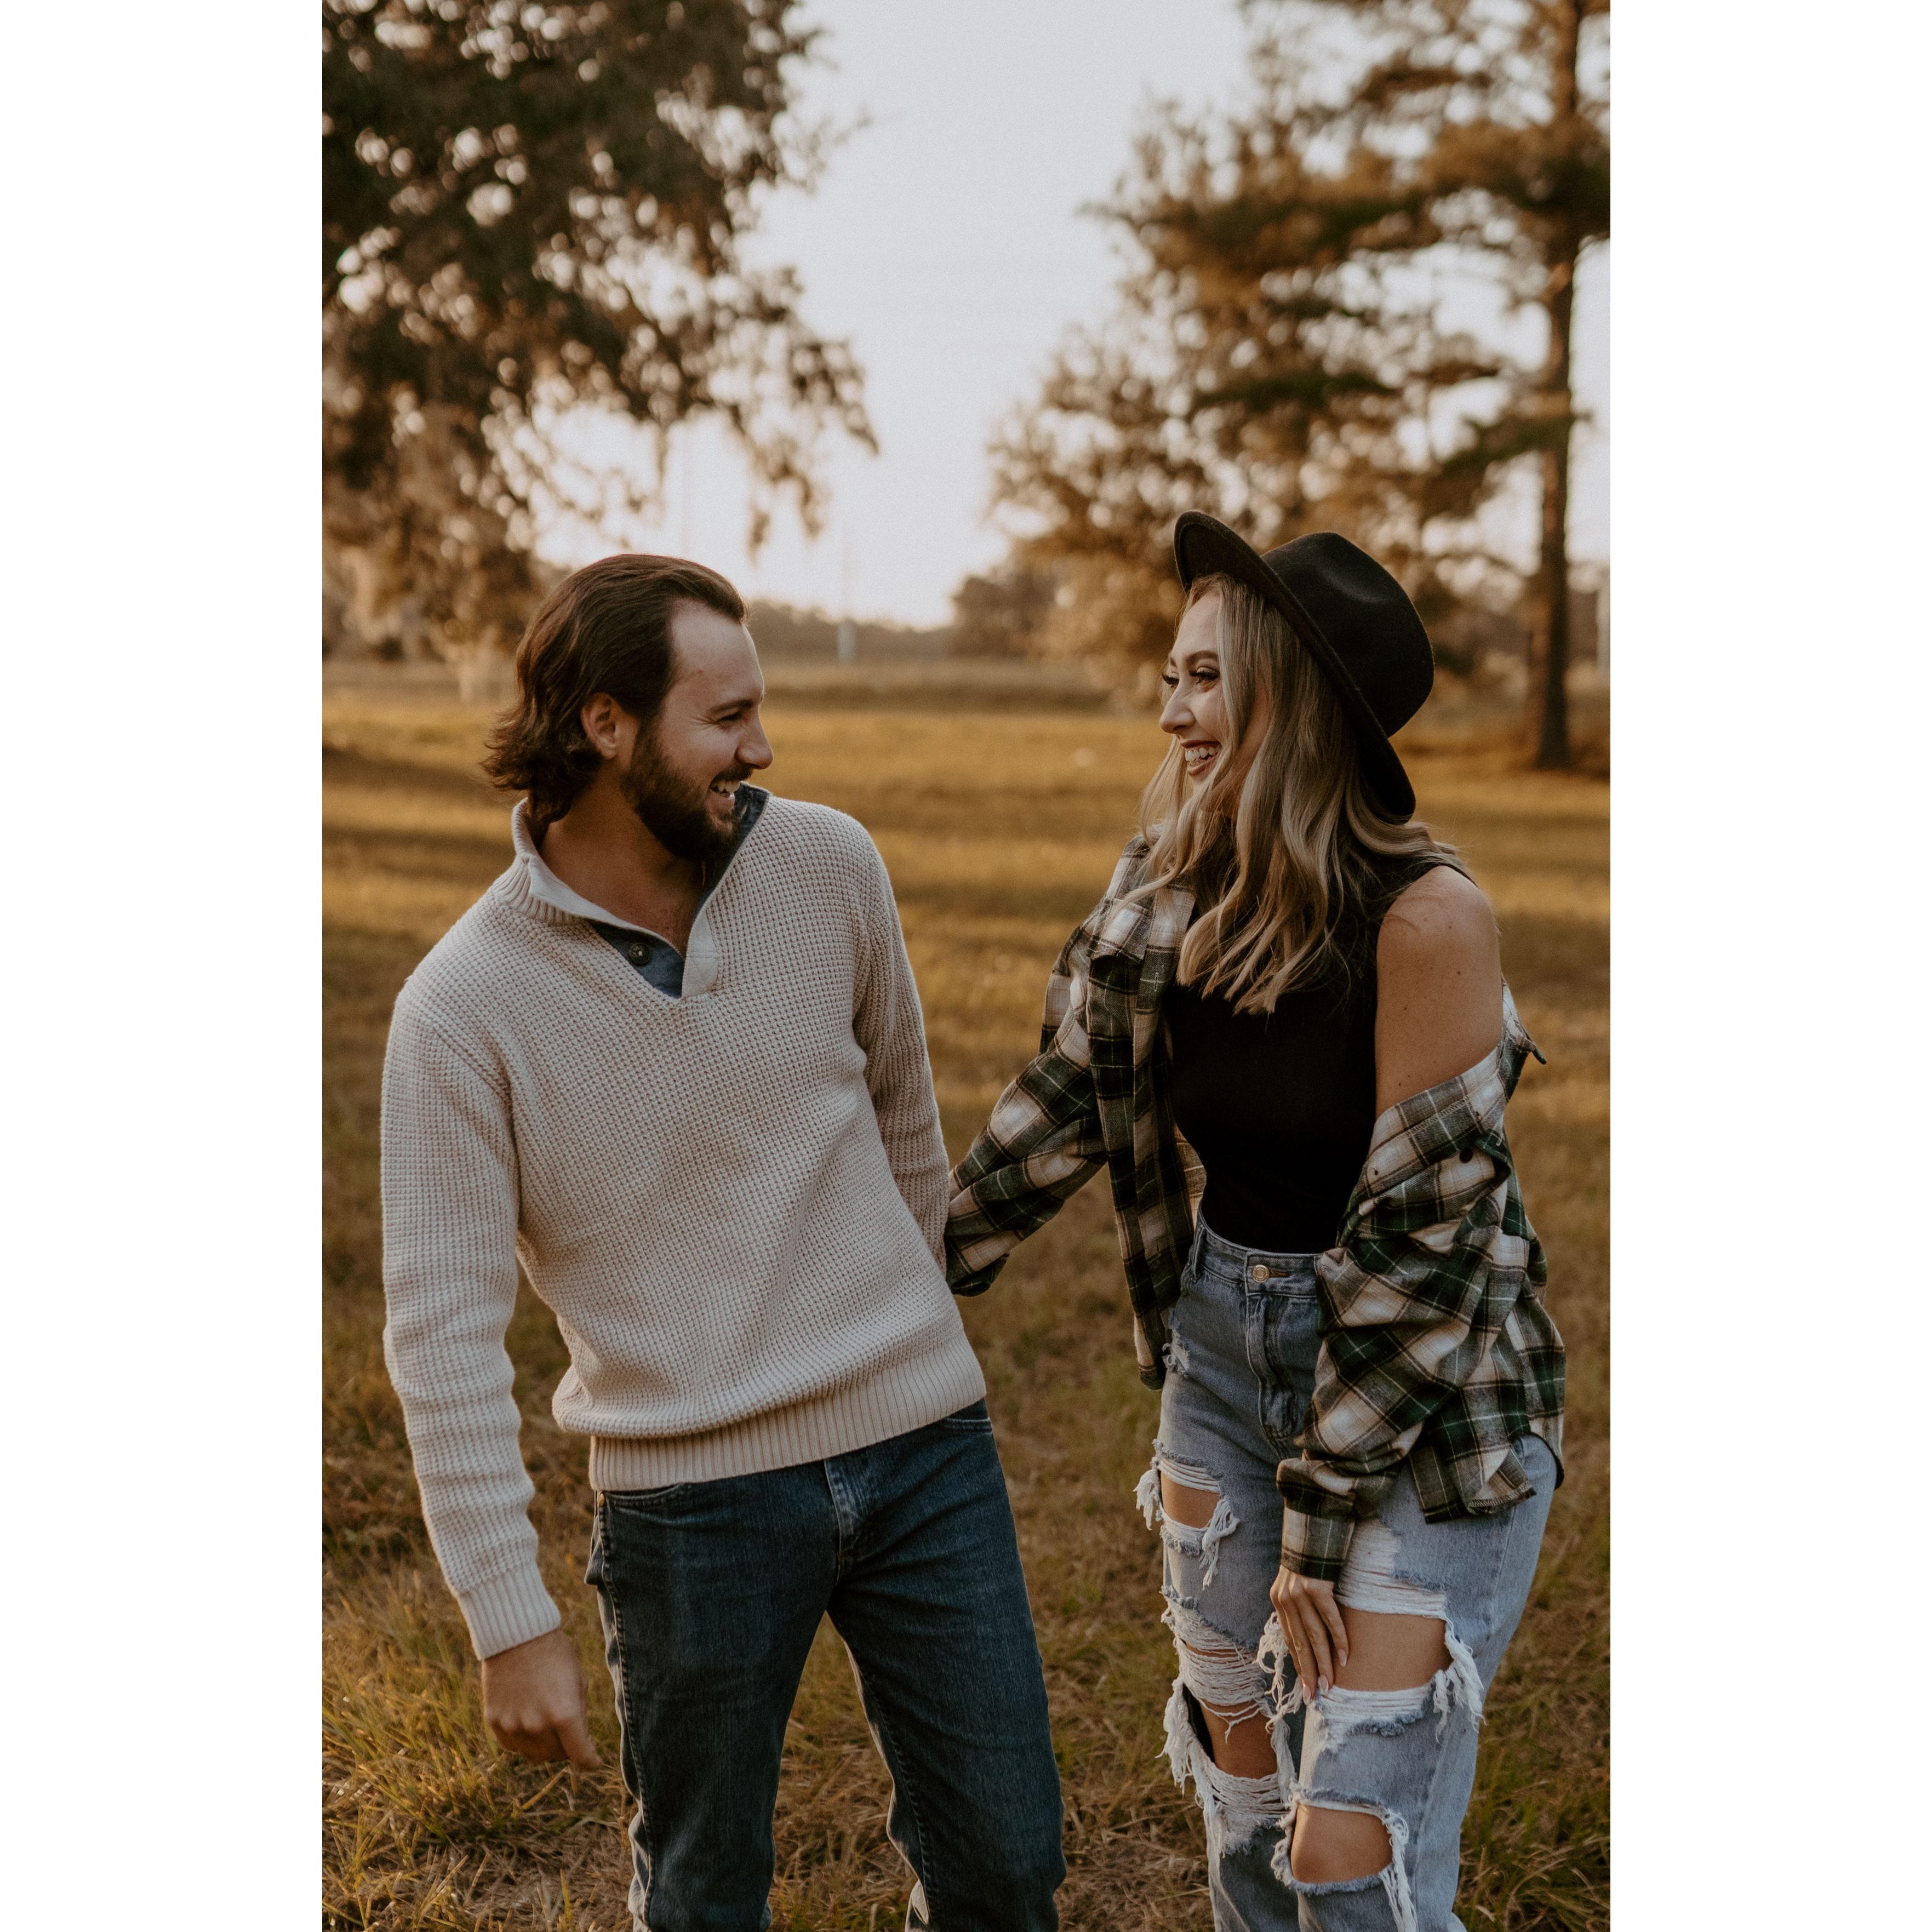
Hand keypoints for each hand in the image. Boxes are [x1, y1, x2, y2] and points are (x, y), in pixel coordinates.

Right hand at [479, 1627, 601, 1767]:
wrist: (516, 1634)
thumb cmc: (555, 1654)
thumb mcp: (578, 1681)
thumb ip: (579, 1716)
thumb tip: (579, 1743)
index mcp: (565, 1714)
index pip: (581, 1756)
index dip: (590, 1761)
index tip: (593, 1761)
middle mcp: (538, 1726)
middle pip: (557, 1756)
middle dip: (567, 1748)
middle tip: (569, 1733)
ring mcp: (514, 1726)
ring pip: (533, 1755)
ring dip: (545, 1746)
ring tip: (547, 1724)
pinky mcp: (495, 1721)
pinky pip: (512, 1745)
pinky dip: (523, 1740)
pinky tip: (527, 1720)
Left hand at [1270, 1564, 1349, 1702]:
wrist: (1312, 1525)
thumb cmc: (1308, 1558)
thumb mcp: (1296, 1583)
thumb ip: (1299, 1606)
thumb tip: (1309, 1634)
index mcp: (1279, 1600)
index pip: (1290, 1639)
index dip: (1299, 1664)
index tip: (1305, 1687)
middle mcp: (1286, 1599)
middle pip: (1300, 1643)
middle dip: (1308, 1672)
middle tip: (1314, 1696)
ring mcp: (1301, 1593)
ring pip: (1315, 1636)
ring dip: (1323, 1663)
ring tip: (1330, 1685)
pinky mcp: (1318, 1587)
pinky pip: (1330, 1619)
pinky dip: (1339, 1639)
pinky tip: (1344, 1658)